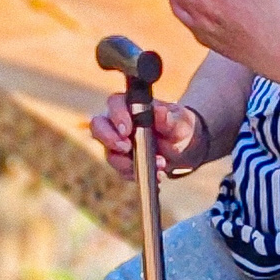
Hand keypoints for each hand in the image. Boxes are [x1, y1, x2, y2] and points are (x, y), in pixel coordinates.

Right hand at [87, 95, 202, 178]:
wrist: (181, 145)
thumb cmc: (178, 125)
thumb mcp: (179, 121)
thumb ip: (169, 118)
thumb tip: (160, 112)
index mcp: (130, 104)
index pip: (114, 104)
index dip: (117, 117)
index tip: (127, 131)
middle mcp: (117, 122)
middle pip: (98, 127)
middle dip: (110, 140)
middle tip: (127, 148)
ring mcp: (116, 142)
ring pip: (110, 153)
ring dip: (131, 163)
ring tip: (159, 164)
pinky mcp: (121, 161)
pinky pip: (122, 170)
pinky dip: (138, 174)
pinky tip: (157, 175)